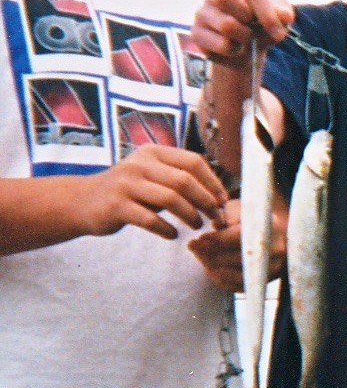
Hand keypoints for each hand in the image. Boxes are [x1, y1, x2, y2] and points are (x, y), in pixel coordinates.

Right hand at [83, 144, 227, 240]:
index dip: (213, 182)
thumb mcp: (151, 174)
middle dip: (205, 201)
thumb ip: (178, 178)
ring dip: (190, 215)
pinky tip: (173, 235)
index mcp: (153, 152)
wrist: (83, 201)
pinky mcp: (116, 206)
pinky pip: (150, 219)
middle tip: (214, 217)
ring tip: (198, 225)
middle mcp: (139, 164)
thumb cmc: (129, 190)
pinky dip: (167, 230)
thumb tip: (218, 194)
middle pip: (184, 180)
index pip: (193, 162)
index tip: (222, 200)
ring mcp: (126, 184)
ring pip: (170, 199)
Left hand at [188, 193, 288, 291]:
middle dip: (210, 252)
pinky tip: (208, 265)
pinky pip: (235, 285)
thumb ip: (228, 212)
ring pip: (234, 274)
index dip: (216, 239)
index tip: (199, 237)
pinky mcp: (263, 283)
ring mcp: (271, 269)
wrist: (275, 235)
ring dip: (210, 265)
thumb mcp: (241, 208)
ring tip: (198, 254)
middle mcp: (276, 251)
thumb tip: (216, 224)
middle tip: (192, 246)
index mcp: (272, 227)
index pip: (239, 237)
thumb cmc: (252, 219)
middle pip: (236, 257)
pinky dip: (218, 276)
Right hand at [193, 0, 294, 71]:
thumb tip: (284, 15)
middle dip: (245, 16)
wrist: (248, 50)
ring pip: (225, 24)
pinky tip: (235, 47)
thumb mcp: (279, 17)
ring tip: (246, 38)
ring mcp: (202, 11)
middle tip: (252, 24)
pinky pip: (220, 44)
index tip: (277, 31)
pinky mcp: (196, 33)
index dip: (266, 12)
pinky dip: (234, 50)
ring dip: (244, 37)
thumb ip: (283, 12)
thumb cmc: (263, 25)